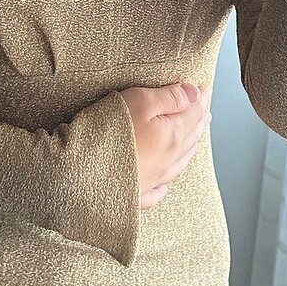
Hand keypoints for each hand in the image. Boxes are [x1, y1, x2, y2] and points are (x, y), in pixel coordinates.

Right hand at [118, 82, 212, 209]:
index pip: (193, 113)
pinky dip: (165, 186)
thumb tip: (195, 94)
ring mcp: (152, 180)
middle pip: (189, 138)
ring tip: (195, 139)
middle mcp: (167, 160)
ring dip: (189, 148)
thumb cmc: (107, 133)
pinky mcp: (134, 195)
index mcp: (172, 136)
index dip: (201, 99)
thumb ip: (170, 97)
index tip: (206, 90)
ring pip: (178, 163)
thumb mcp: (140, 102)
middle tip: (205, 111)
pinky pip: (156, 192)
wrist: (80, 174)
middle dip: (198, 122)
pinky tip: (165, 186)